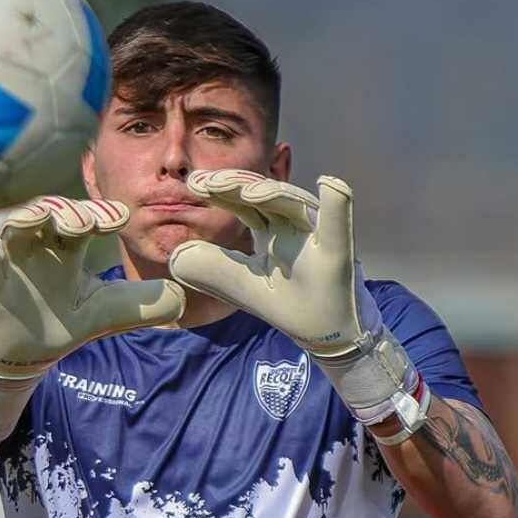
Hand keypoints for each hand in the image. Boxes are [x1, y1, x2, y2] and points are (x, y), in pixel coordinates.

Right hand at [0, 196, 185, 446]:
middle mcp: (40, 242)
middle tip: (85, 223)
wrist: (25, 353)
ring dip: (28, 217)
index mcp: (70, 246)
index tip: (120, 218)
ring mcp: (8, 254)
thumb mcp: (108, 313)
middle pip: (52, 211)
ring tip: (40, 220)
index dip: (101, 213)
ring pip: (15, 221)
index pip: (87, 218)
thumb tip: (181, 297)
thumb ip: (143, 304)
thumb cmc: (66, 322)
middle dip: (69, 211)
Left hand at [167, 170, 428, 439]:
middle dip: (238, 184)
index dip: (221, 191)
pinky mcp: (341, 254)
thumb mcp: (245, 288)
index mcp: (272, 229)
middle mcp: (295, 225)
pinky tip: (332, 184)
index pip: (244, 202)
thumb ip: (215, 270)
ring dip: (274, 193)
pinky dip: (338, 205)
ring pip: (296, 204)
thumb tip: (176, 257)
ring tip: (248, 191)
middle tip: (207, 181)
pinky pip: (340, 226)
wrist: (331, 336)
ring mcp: (320, 235)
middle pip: (266, 195)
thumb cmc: (293, 306)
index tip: (194, 184)